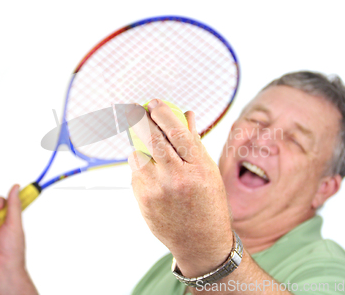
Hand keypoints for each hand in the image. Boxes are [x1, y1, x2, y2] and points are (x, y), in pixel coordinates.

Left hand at [127, 100, 233, 276]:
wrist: (200, 241)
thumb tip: (186, 113)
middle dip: (141, 119)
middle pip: (152, 139)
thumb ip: (194, 142)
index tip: (154, 102)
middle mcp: (176, 179)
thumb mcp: (208, 171)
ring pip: (138, 154)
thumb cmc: (208, 202)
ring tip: (150, 147)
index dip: (163, 114)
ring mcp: (156, 191)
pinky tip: (153, 171)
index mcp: (197, 170)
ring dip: (140, 144)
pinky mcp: (142, 200)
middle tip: (137, 108)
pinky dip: (141, 164)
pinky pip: (135, 171)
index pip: (177, 133)